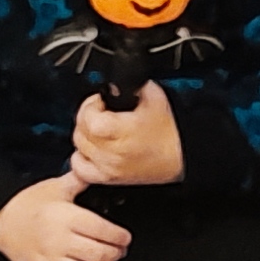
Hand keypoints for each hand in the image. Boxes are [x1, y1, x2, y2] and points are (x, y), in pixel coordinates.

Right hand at [0, 172, 131, 260]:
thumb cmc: (28, 201)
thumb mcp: (55, 186)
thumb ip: (80, 179)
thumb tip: (99, 168)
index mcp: (65, 217)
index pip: (103, 231)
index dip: (120, 237)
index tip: (125, 237)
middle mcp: (59, 241)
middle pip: (98, 255)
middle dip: (115, 255)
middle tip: (119, 251)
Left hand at [70, 79, 185, 188]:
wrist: (181, 156)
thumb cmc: (169, 130)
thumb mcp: (152, 95)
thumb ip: (130, 85)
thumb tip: (115, 81)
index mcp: (121, 132)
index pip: (88, 117)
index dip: (92, 104)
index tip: (102, 101)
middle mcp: (112, 153)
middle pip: (80, 132)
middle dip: (88, 118)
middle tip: (102, 113)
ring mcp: (109, 168)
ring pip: (78, 148)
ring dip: (85, 137)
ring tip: (100, 131)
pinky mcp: (109, 179)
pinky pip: (79, 170)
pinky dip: (81, 159)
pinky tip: (91, 151)